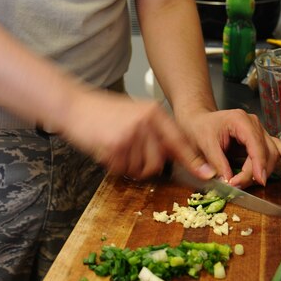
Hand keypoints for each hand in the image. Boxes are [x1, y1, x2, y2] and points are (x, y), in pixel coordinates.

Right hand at [57, 86, 215, 181]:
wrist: (74, 105)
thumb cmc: (103, 112)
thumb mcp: (135, 114)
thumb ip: (155, 131)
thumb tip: (174, 154)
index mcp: (154, 112)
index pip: (179, 141)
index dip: (193, 160)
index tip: (207, 174)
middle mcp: (146, 121)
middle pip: (158, 162)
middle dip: (146, 168)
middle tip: (130, 158)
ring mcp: (131, 133)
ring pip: (140, 168)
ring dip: (127, 167)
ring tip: (115, 149)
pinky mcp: (115, 145)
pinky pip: (122, 169)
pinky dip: (114, 166)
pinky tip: (105, 149)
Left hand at [176, 108, 280, 188]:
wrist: (197, 120)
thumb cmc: (198, 128)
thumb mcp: (203, 144)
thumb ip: (216, 162)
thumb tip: (228, 182)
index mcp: (240, 120)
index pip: (255, 144)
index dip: (256, 164)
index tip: (256, 181)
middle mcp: (254, 123)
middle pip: (264, 151)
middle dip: (255, 171)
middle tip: (239, 186)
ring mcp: (259, 130)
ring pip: (271, 154)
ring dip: (264, 170)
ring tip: (253, 183)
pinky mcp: (260, 139)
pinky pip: (277, 147)